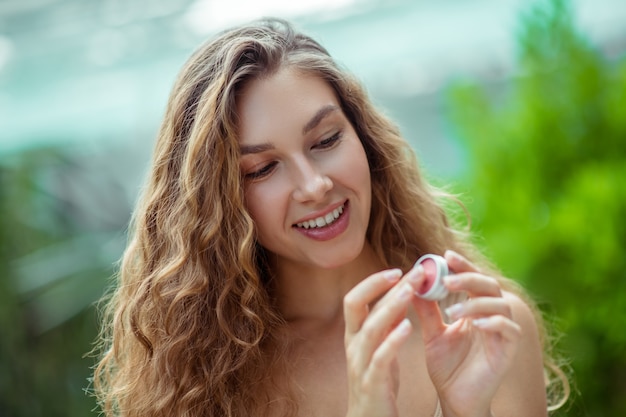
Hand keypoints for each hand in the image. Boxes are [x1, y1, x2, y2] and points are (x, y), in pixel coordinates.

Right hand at [343, 266, 424, 416]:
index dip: (373, 283)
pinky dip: (392, 341)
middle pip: (357, 306)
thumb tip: (399, 294)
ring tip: (410, 291)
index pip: (354, 299)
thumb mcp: (380, 349)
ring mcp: (360, 364)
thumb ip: (386, 324)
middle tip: (413, 272)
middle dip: (383, 286)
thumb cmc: (377, 383)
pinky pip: (380, 358)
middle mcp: (353, 345)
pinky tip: (408, 327)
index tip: (398, 270)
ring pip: (369, 329)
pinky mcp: (371, 383)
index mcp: (354, 336)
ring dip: (390, 307)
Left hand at [412, 250, 521, 416]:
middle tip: (447, 279)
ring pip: (500, 304)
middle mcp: (492, 316)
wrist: (454, 399)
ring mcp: (502, 333)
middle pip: (489, 285)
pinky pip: (509, 329)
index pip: (473, 279)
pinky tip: (475, 324)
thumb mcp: (432, 333)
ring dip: (476, 302)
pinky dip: (493, 322)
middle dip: (469, 278)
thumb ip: (426, 309)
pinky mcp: (509, 350)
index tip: (445, 255)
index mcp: (475, 309)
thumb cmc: (446, 366)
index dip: (463, 265)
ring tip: (451, 311)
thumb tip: (413, 281)